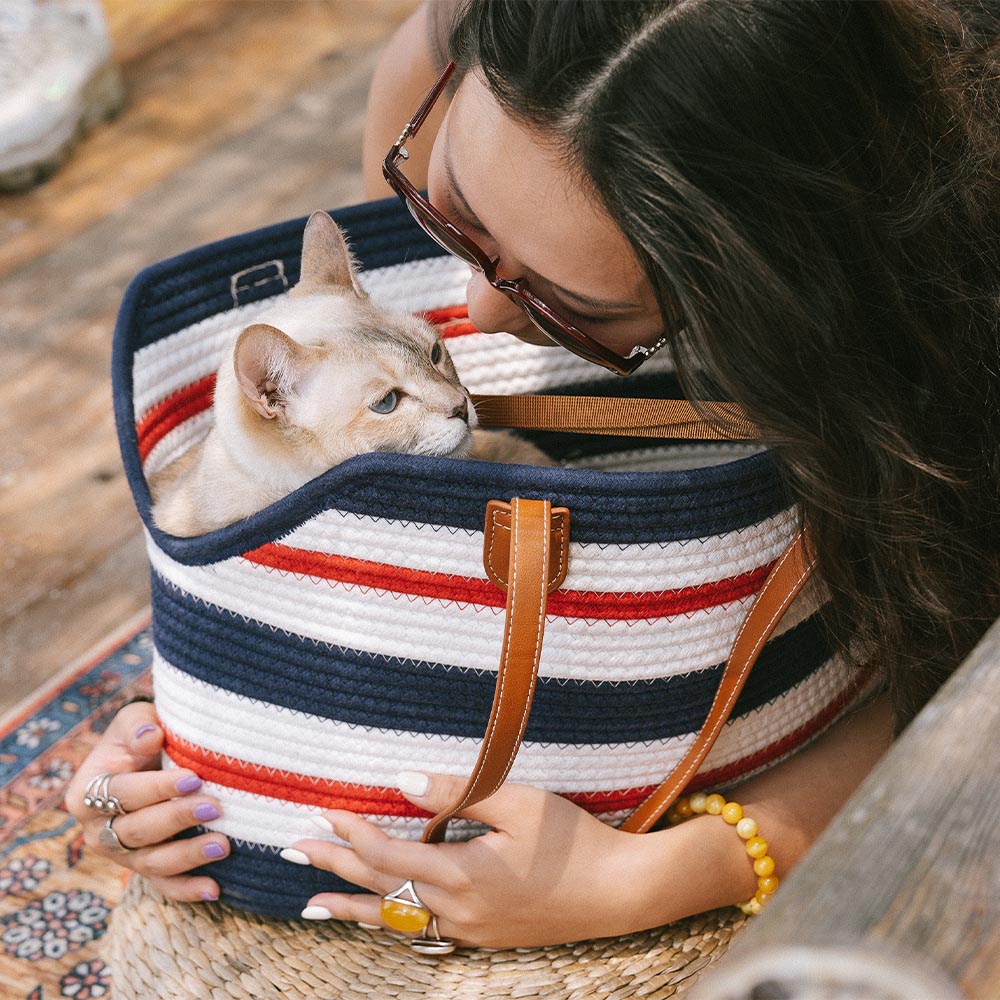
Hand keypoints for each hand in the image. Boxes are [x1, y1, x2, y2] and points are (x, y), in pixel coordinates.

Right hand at [64, 701, 229, 901]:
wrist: (149, 757)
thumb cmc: (144, 734)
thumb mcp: (136, 719)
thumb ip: (138, 725)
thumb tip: (150, 737)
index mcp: (86, 793)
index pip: (122, 794)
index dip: (157, 788)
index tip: (193, 778)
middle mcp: (98, 830)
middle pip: (136, 831)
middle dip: (177, 819)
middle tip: (215, 807)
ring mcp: (121, 854)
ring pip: (151, 863)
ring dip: (187, 856)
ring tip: (223, 845)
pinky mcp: (144, 869)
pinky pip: (163, 886)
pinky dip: (187, 890)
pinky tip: (213, 889)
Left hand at [281, 772, 663, 948]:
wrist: (621, 892)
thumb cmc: (574, 841)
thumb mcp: (519, 802)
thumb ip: (456, 791)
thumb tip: (400, 782)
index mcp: (464, 873)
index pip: (389, 855)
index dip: (352, 834)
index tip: (323, 813)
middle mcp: (458, 909)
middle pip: (381, 889)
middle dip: (333, 869)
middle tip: (291, 854)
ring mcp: (471, 929)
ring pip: (395, 920)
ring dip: (351, 906)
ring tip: (311, 904)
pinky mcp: (485, 936)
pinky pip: (421, 933)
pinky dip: (389, 922)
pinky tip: (379, 919)